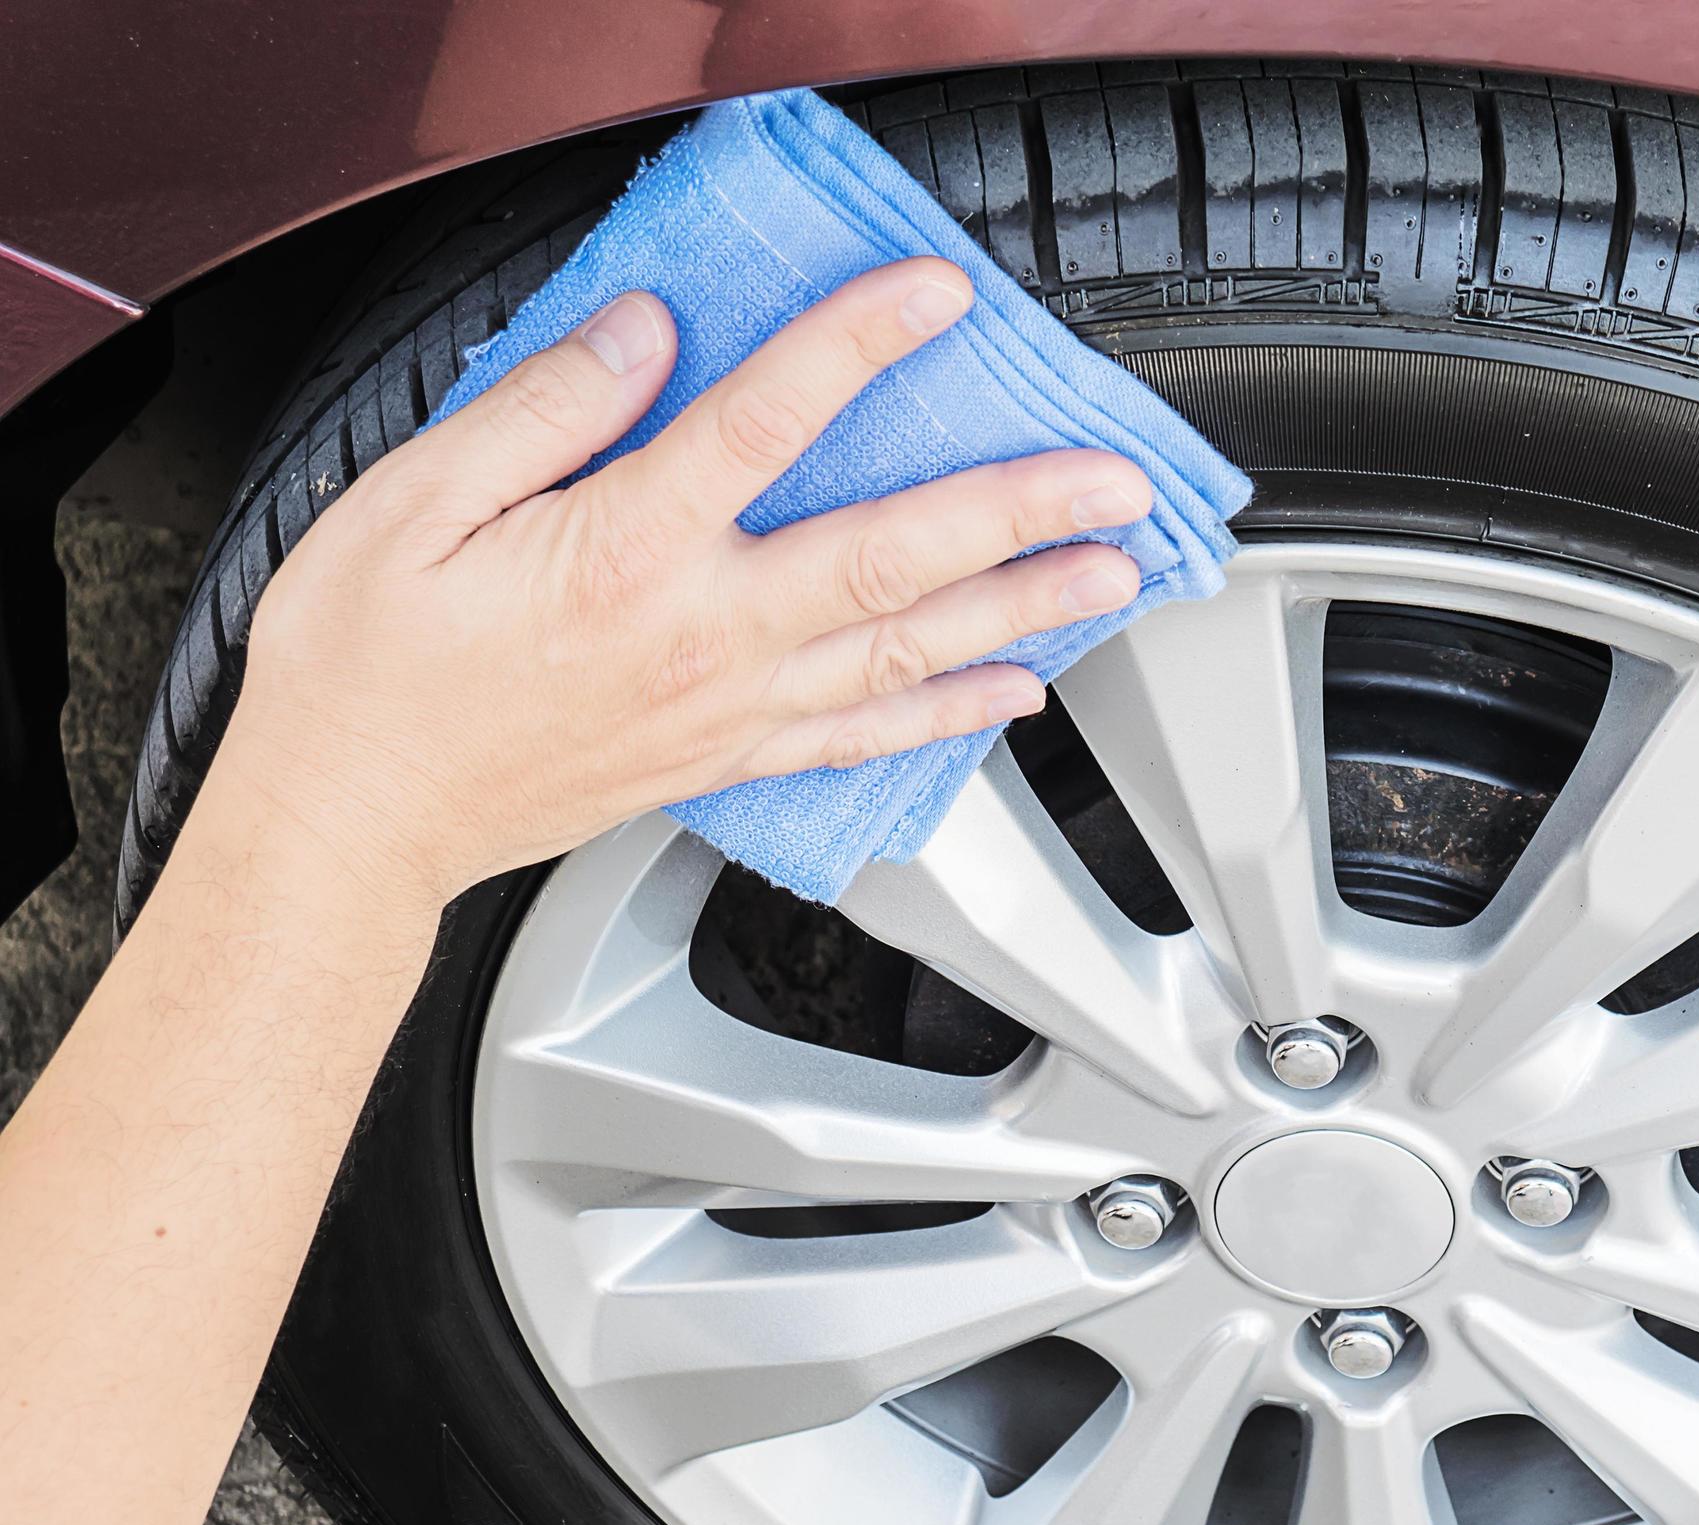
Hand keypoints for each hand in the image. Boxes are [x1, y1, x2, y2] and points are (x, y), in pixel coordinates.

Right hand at [216, 257, 1151, 915]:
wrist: (350, 821)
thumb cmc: (367, 670)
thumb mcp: (408, 505)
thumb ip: (543, 409)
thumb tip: (645, 335)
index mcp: (625, 551)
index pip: (766, 422)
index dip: (858, 345)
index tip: (936, 295)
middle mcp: (703, 635)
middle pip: (892, 556)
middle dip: (1017, 509)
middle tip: (1114, 479)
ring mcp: (728, 707)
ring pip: (908, 652)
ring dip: (1023, 608)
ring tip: (1111, 575)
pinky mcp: (728, 761)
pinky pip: (867, 738)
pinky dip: (953, 716)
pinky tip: (1016, 692)